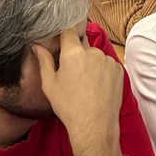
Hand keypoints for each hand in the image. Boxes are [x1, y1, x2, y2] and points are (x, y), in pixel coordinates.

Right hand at [34, 29, 124, 155]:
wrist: (94, 124)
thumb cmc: (68, 105)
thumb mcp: (50, 84)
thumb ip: (43, 61)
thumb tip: (37, 46)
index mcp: (73, 53)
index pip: (69, 32)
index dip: (64, 36)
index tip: (61, 44)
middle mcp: (93, 52)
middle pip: (83, 45)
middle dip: (77, 53)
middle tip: (72, 72)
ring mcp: (108, 60)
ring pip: (96, 55)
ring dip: (91, 62)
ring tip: (85, 82)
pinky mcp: (118, 69)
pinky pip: (107, 64)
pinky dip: (102, 70)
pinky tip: (97, 85)